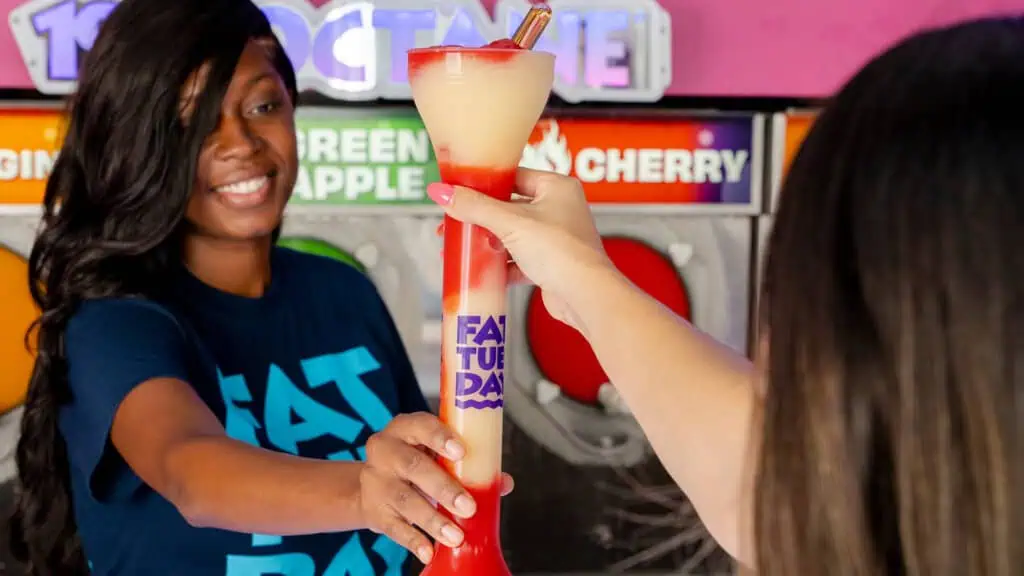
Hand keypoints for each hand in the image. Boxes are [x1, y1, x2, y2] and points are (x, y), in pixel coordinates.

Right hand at [359, 412, 513, 563]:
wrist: (372, 486)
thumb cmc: (415, 464)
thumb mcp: (434, 455)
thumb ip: (468, 466)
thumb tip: (505, 482)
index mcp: (405, 429)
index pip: (421, 426)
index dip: (441, 437)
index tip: (462, 452)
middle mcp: (384, 450)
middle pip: (413, 465)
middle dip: (444, 487)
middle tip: (469, 507)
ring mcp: (376, 481)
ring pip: (404, 498)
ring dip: (433, 519)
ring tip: (456, 536)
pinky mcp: (373, 510)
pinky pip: (393, 526)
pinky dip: (413, 540)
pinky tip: (429, 551)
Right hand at [428, 168, 611, 327]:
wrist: (585, 296)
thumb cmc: (561, 251)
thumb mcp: (510, 223)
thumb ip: (474, 207)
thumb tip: (441, 192)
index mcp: (557, 187)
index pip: (513, 176)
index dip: (485, 183)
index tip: (459, 189)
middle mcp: (560, 208)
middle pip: (510, 206)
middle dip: (481, 217)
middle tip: (454, 221)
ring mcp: (557, 237)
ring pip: (513, 234)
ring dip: (489, 241)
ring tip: (461, 246)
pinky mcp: (552, 263)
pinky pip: (520, 258)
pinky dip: (501, 263)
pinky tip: (480, 269)